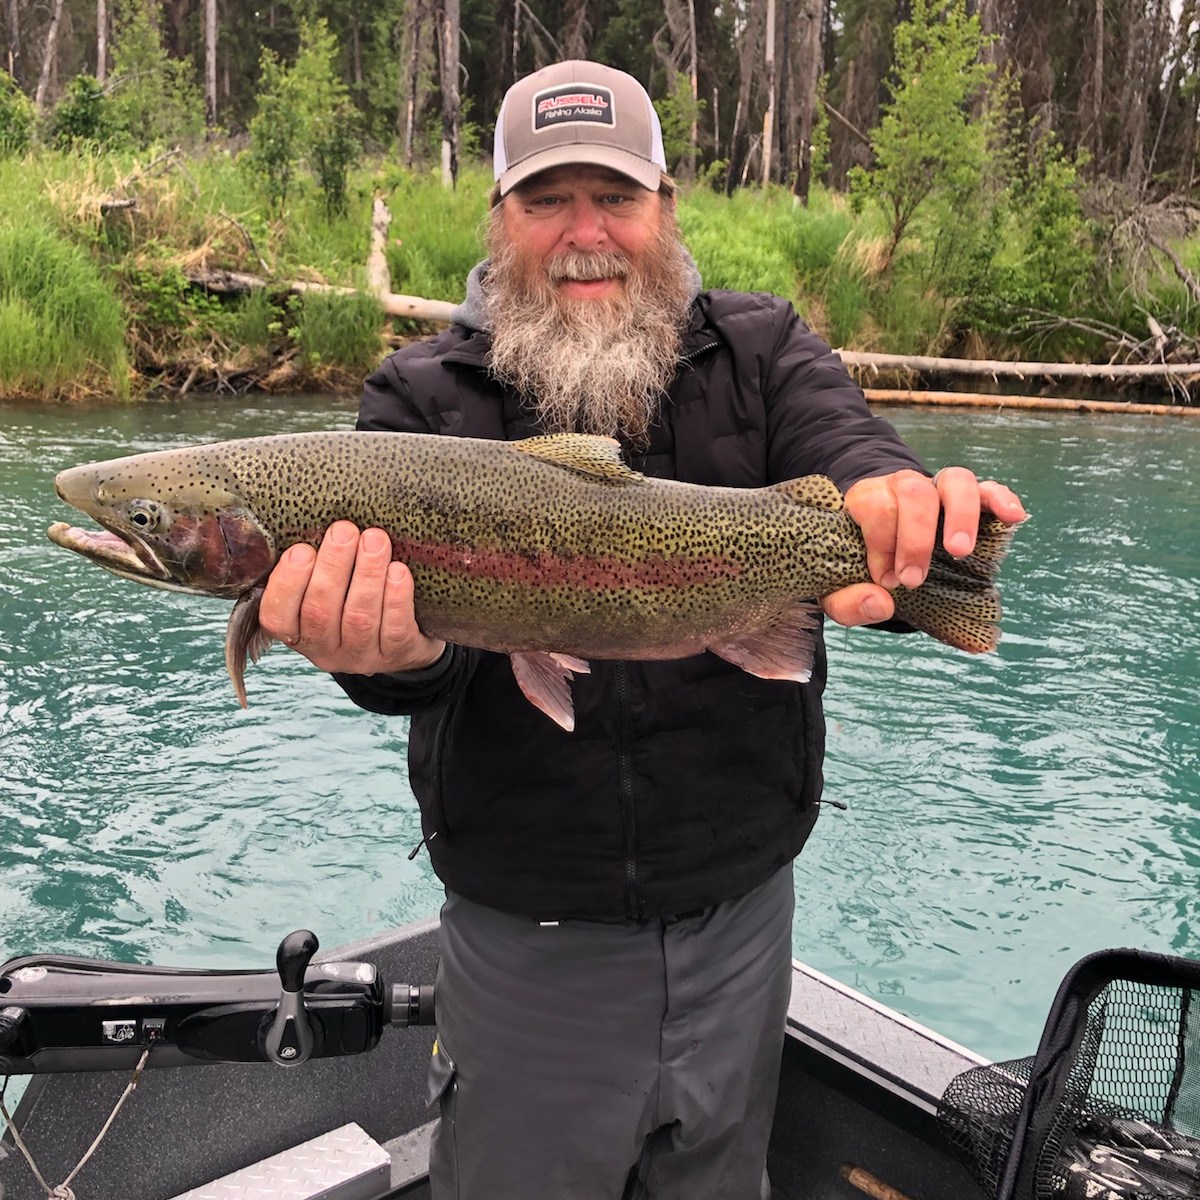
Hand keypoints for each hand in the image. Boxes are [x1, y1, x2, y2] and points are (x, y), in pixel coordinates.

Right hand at [258, 521, 444, 674]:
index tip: (302, 549)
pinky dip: (396, 598)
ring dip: (367, 574)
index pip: (276, 616)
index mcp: (298, 631)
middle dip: (333, 567)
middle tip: (345, 530)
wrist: (407, 639)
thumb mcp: (327, 587)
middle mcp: (325, 650)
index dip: (287, 583)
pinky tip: (399, 571)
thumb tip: (311, 518)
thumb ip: (314, 564)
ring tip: (376, 540)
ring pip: (359, 618)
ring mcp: (362, 657)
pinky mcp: (398, 655)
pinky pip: (395, 629)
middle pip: (320, 612)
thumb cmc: (355, 598)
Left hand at [820, 468, 1025, 627]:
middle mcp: (903, 486)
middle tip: (914, 579)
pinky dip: (1001, 499)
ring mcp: (937, 489)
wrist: (878, 549)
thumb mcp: (837, 588)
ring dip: (960, 515)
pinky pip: (988, 489)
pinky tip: (1013, 517)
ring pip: (954, 480)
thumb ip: (846, 601)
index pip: (875, 506)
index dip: (881, 543)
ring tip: (959, 551)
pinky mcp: (969, 499)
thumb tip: (880, 603)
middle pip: (914, 492)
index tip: (886, 580)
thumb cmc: (856, 567)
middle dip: (915, 538)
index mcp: (867, 499)